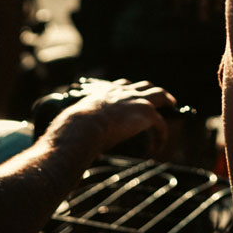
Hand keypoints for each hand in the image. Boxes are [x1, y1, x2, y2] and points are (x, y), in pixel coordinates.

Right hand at [48, 78, 176, 155]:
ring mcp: (135, 99)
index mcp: (105, 91)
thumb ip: (74, 129)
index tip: (132, 96)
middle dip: (152, 91)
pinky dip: (161, 133)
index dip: (130, 90)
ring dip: (167, 101)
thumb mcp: (72, 124)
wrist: (81, 127)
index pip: (122, 85)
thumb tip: (60, 147)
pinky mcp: (145, 112)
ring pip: (159, 95)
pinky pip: (160, 123)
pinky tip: (159, 145)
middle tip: (159, 99)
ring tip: (172, 106)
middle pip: (144, 85)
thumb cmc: (70, 129)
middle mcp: (122, 91)